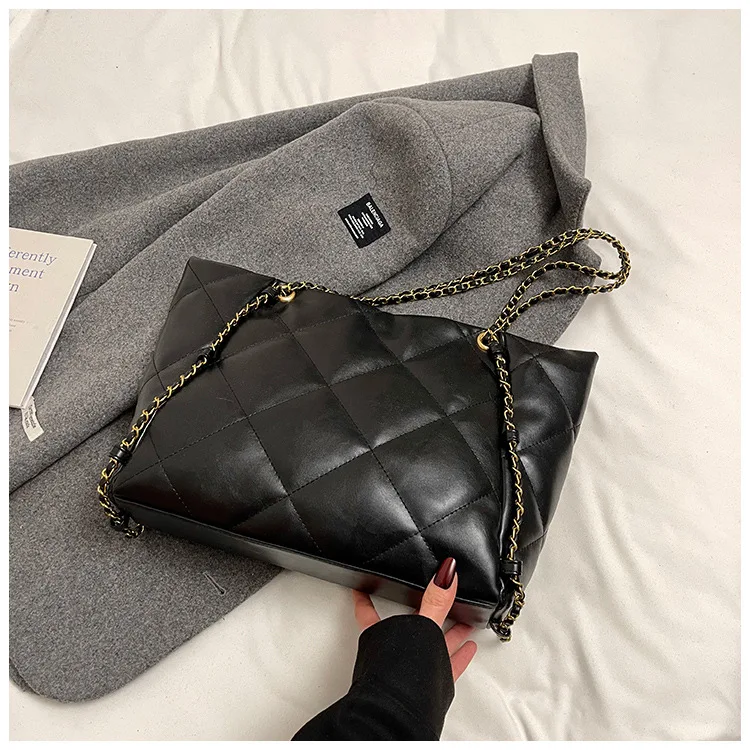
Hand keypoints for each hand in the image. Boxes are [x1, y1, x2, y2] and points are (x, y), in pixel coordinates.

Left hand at [352, 558, 477, 680]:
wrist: (404, 714)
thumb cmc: (396, 675)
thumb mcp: (422, 626)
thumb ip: (435, 601)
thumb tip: (445, 573)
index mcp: (381, 635)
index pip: (368, 611)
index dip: (365, 598)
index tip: (361, 587)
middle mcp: (395, 652)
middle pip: (411, 627)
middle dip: (427, 614)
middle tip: (438, 600)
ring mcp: (413, 669)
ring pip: (432, 645)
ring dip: (447, 634)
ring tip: (462, 623)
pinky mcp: (430, 684)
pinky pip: (448, 664)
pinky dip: (459, 655)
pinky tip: (468, 649)